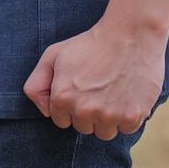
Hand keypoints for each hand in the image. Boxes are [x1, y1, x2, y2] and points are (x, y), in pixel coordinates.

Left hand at [25, 15, 167, 139]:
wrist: (131, 34)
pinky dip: (129, 117)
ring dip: (108, 119)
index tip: (82, 89)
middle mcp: (84, 111)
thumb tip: (46, 112)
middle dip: (89, 113)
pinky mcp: (132, 116)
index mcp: (62, 98)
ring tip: (114, 94)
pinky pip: (127, 129)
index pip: (62, 120)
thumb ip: (36, 84)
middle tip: (100, 89)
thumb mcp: (53, 55)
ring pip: (105, 133)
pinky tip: (128, 96)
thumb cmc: (91, 44)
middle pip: (84, 128)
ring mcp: (109, 115)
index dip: (71, 105)